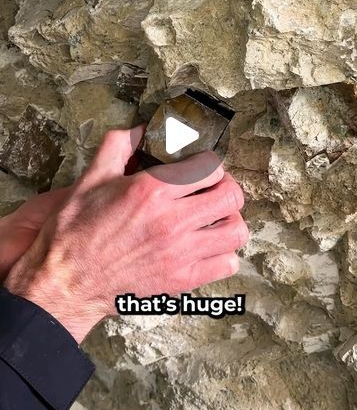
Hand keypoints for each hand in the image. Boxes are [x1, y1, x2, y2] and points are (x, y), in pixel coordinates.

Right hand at [5, 126, 248, 343]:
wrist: (67, 280)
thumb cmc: (76, 231)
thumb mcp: (91, 178)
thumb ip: (118, 145)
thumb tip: (140, 129)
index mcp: (151, 191)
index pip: (209, 168)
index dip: (210, 164)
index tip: (203, 169)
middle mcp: (171, 221)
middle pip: (231, 197)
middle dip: (226, 188)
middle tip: (214, 190)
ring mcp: (179, 253)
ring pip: (236, 231)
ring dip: (230, 220)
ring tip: (215, 219)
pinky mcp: (181, 280)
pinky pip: (227, 264)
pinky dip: (225, 254)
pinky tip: (209, 248)